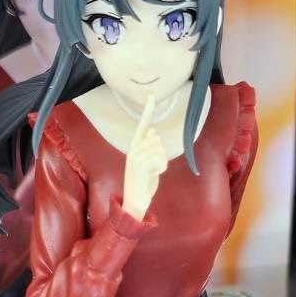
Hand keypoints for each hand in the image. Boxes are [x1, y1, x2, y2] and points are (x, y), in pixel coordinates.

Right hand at [122, 95, 167, 221]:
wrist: (135, 201)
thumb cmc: (143, 181)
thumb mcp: (148, 162)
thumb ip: (148, 146)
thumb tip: (152, 129)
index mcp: (135, 146)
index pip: (143, 124)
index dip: (147, 109)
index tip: (151, 95)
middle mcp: (133, 149)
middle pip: (157, 139)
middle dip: (161, 154)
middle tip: (153, 168)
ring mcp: (135, 157)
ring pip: (159, 149)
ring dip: (162, 162)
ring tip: (153, 172)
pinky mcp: (139, 166)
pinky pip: (159, 159)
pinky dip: (161, 168)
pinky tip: (154, 175)